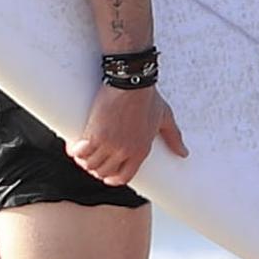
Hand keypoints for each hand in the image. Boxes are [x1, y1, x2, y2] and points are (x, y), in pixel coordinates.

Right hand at [66, 84, 187, 185]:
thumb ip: (174, 137)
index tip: (105, 174)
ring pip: (90, 164)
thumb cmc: (148, 97)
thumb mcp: (164, 118)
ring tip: (80, 153)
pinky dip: (75, 152)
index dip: (112, 178)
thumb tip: (184, 153)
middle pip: (104, 171)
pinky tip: (73, 147)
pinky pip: (80, 152)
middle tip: (89, 159)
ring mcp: (109, 145)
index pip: (124, 177)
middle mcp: (125, 152)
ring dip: (83, 161)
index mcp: (141, 151)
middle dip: (96, 168)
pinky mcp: (95, 134)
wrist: (132, 81)